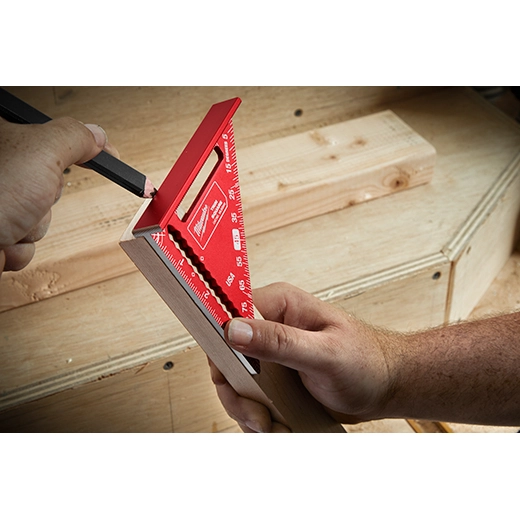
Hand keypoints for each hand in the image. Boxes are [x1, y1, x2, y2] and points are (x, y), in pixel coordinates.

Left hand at [0, 116, 116, 273]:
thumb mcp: (41, 152)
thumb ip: (74, 137)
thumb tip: (96, 134)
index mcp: (3, 139)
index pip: (54, 135)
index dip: (86, 147)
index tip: (109, 156)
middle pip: (51, 181)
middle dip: (47, 197)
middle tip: (30, 194)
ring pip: (41, 214)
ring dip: (34, 225)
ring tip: (9, 222)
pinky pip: (27, 239)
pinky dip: (21, 245)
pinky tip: (2, 239)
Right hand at [209, 282, 394, 431]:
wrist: (384, 386)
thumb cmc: (367, 362)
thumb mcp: (324, 354)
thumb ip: (279, 341)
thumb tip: (234, 329)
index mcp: (280, 304)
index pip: (228, 315)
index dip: (221, 346)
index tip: (230, 377)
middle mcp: (270, 323)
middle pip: (225, 355)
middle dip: (237, 391)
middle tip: (258, 415)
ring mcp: (269, 351)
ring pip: (234, 380)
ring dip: (248, 409)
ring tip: (272, 424)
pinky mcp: (273, 374)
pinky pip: (250, 394)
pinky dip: (258, 416)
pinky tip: (278, 424)